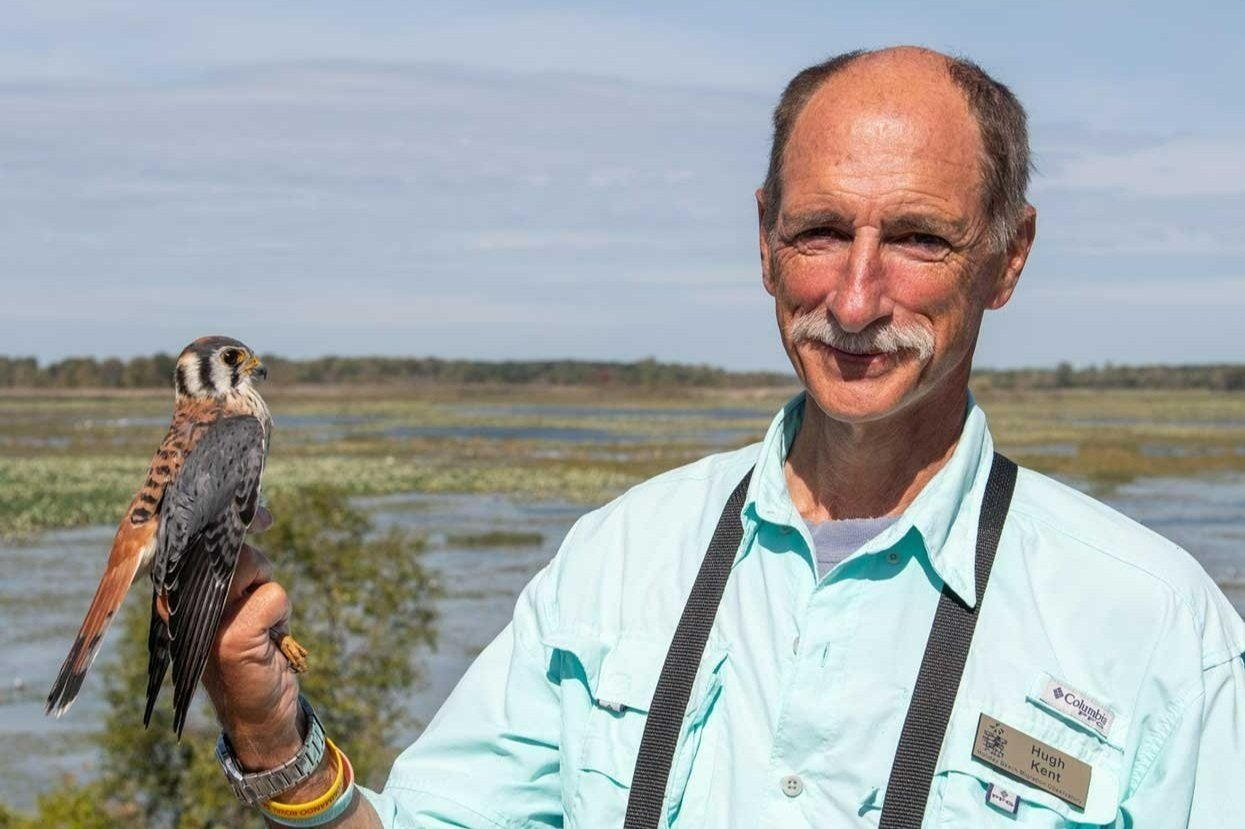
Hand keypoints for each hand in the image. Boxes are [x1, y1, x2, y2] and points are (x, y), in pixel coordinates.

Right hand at [156, 507, 302, 768]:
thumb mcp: (238, 598)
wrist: (260, 709)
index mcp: (178, 590)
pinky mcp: (233, 636)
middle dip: (255, 566)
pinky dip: (280, 615)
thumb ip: (235, 563)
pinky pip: (273, 595)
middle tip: (256, 599)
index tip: (261, 516)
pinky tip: (268, 640)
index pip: (200, 539)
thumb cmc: (253, 646)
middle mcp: (181, 602)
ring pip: (253, 565)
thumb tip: (258, 513)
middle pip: (232, 547)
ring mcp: (205, 618)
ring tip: (258, 625)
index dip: (231, 519)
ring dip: (267, 592)